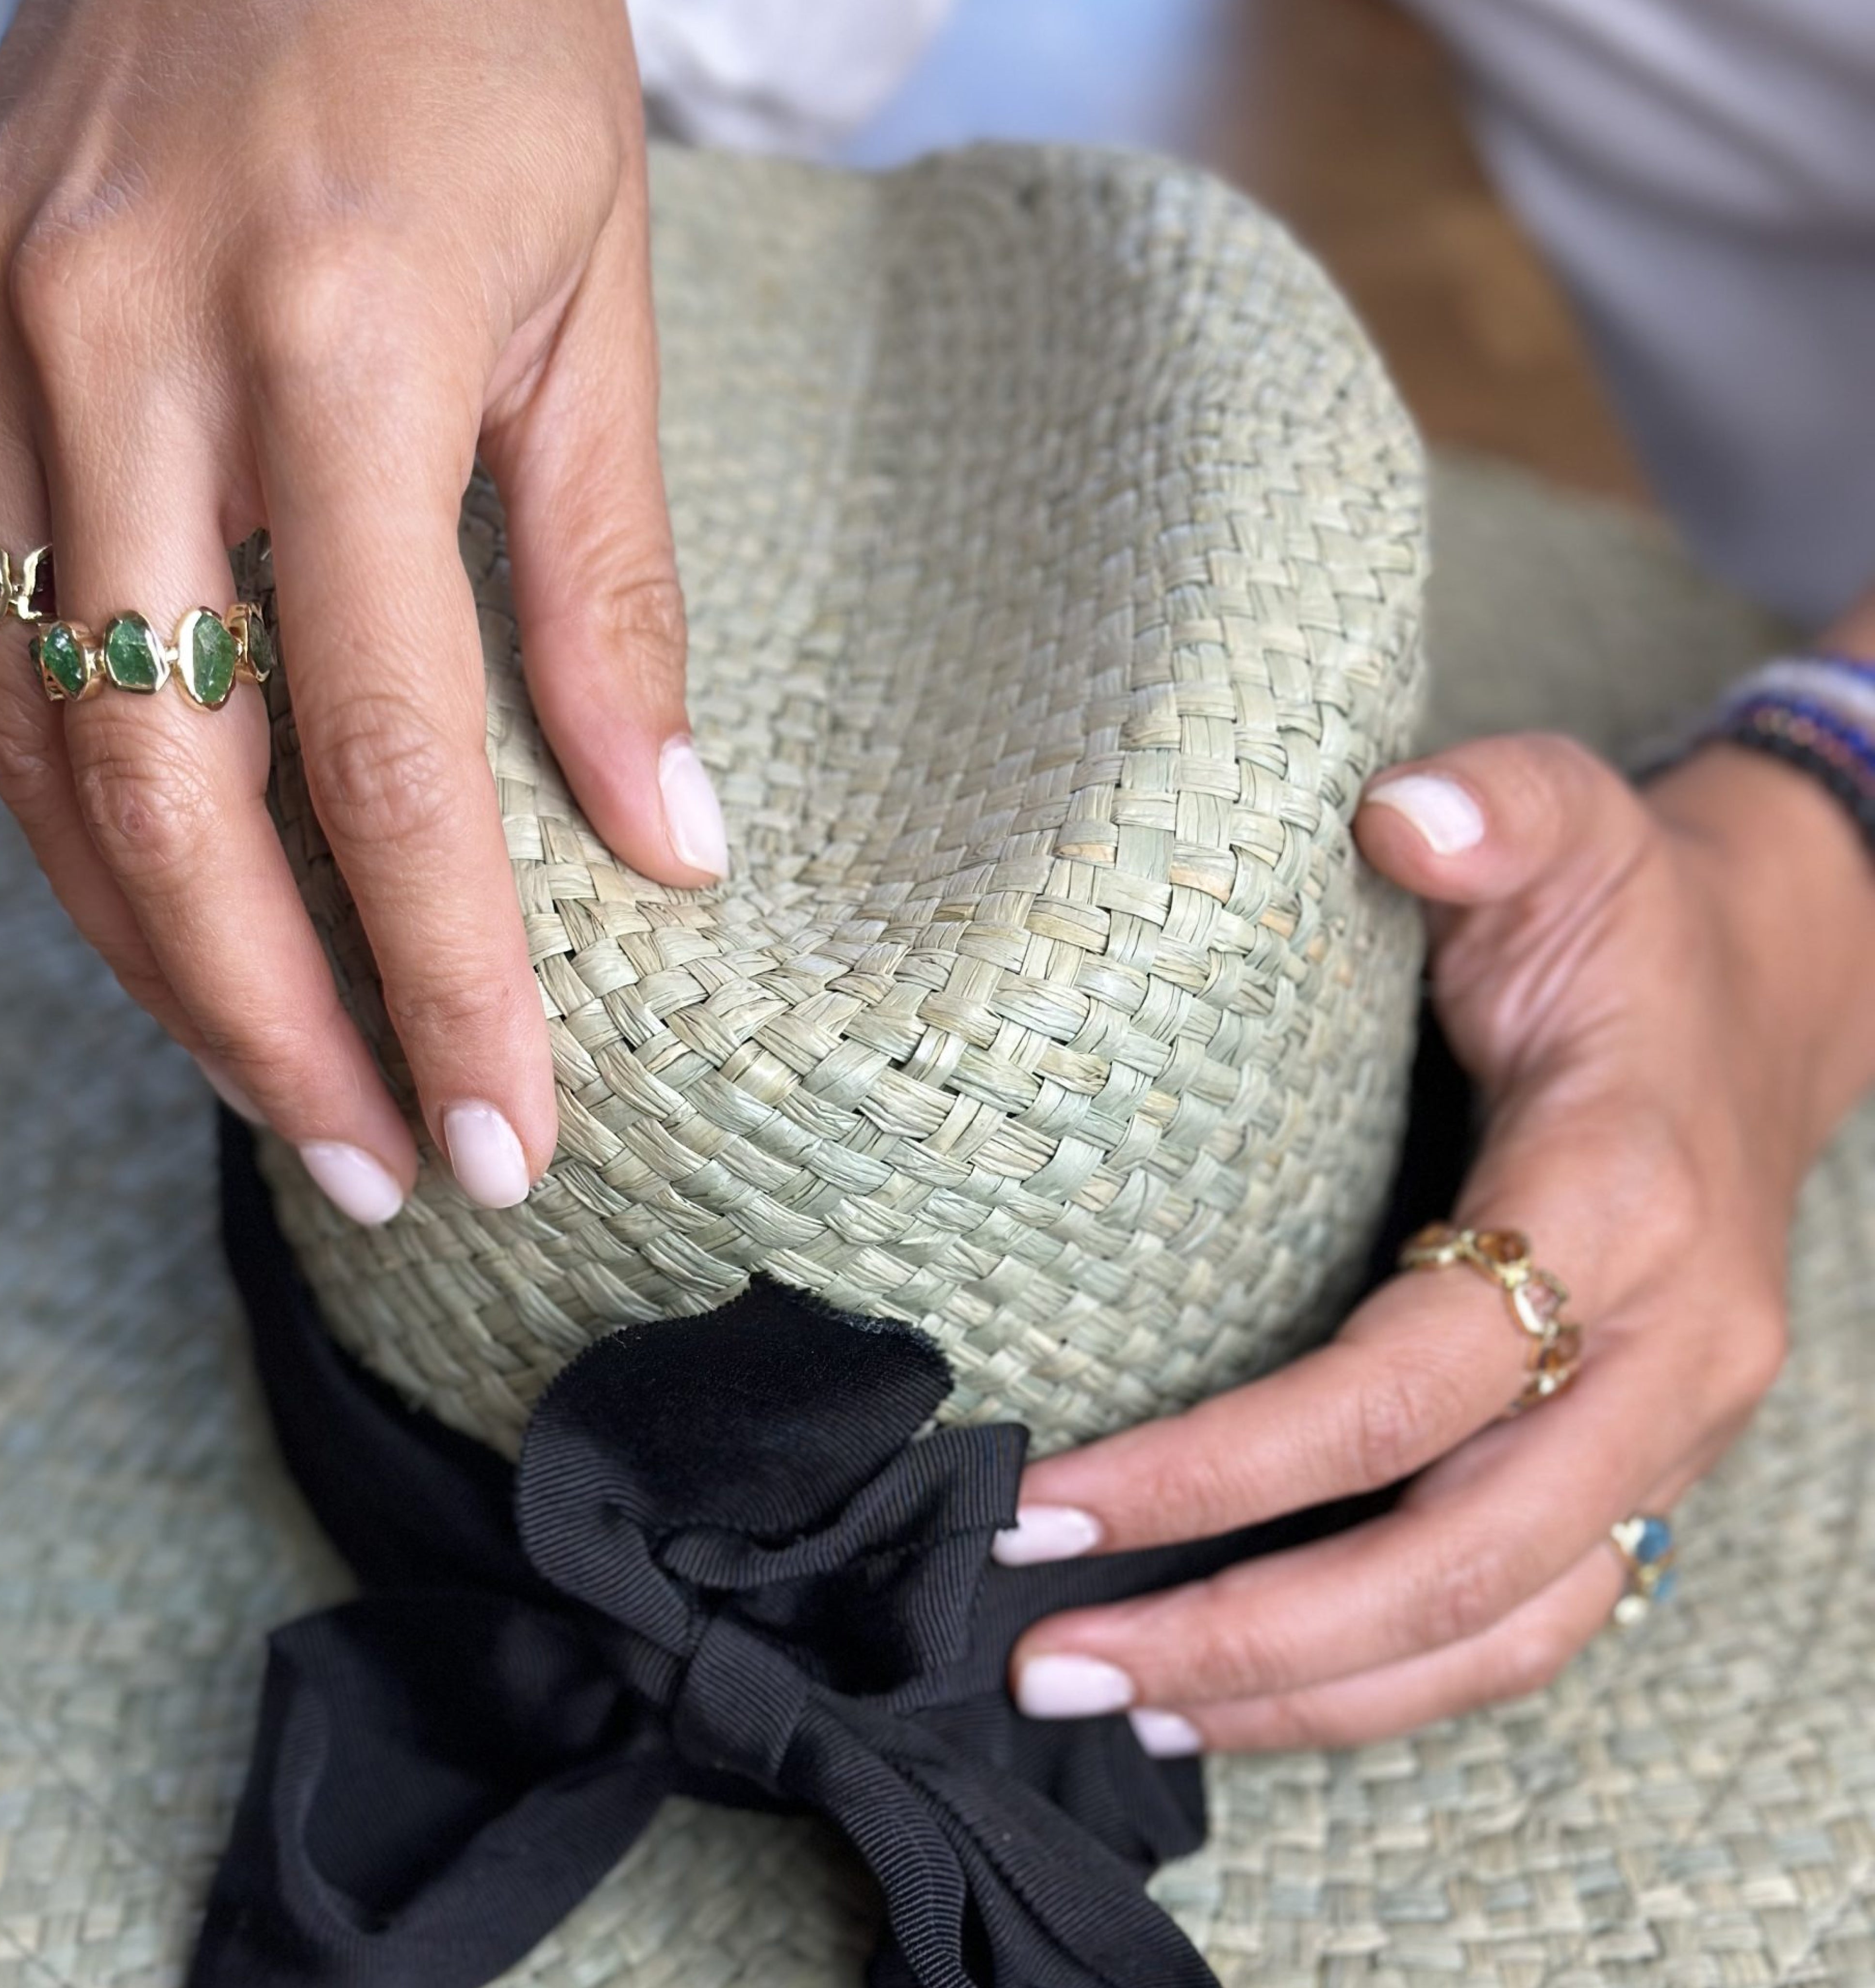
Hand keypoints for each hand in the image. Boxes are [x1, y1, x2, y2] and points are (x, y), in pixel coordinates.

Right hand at [0, 0, 723, 1222]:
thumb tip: (663, 841)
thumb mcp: (593, 307)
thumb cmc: (472, 48)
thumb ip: (611, 590)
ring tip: (298, 1091)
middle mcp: (121, 358)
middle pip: (173, 801)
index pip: (387, 756)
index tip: (506, 1134)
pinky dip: (85, 818)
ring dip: (168, 961)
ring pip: (48, 756)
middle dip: (280, 1027)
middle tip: (389, 1170)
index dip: (446, 980)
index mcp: (334, 341)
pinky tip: (180, 917)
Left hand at [994, 729, 1874, 1751]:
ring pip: (1493, 1630)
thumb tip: (1399, 814)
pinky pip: (1525, 1625)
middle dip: (1240, 1627)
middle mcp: (1665, 1354)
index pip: (1405, 1386)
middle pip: (1448, 1557)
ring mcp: (1667, 1436)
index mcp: (1622, 1204)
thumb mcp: (1565, 821)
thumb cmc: (1623, 914)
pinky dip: (1388, 1682)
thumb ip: (1491, 810)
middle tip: (1041, 1655)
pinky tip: (1247, 1691)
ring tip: (1116, 1700)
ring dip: (1303, 1691)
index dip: (1223, 1464)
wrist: (1757, 989)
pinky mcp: (1640, 1472)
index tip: (1051, 1500)